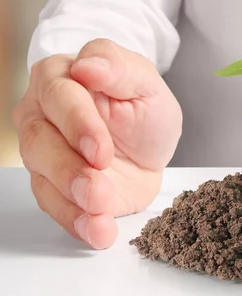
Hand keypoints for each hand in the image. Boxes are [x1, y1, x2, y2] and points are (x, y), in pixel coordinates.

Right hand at [12, 39, 181, 248]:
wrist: (149, 150)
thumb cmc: (145, 109)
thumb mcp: (147, 84)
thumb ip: (120, 68)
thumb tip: (87, 64)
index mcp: (64, 77)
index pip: (59, 95)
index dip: (77, 123)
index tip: (100, 149)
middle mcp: (43, 113)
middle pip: (39, 139)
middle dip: (69, 168)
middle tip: (98, 187)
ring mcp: (44, 150)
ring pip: (41, 174)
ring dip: (70, 197)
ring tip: (101, 209)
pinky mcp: (53, 185)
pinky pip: (54, 205)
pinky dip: (76, 221)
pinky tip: (98, 230)